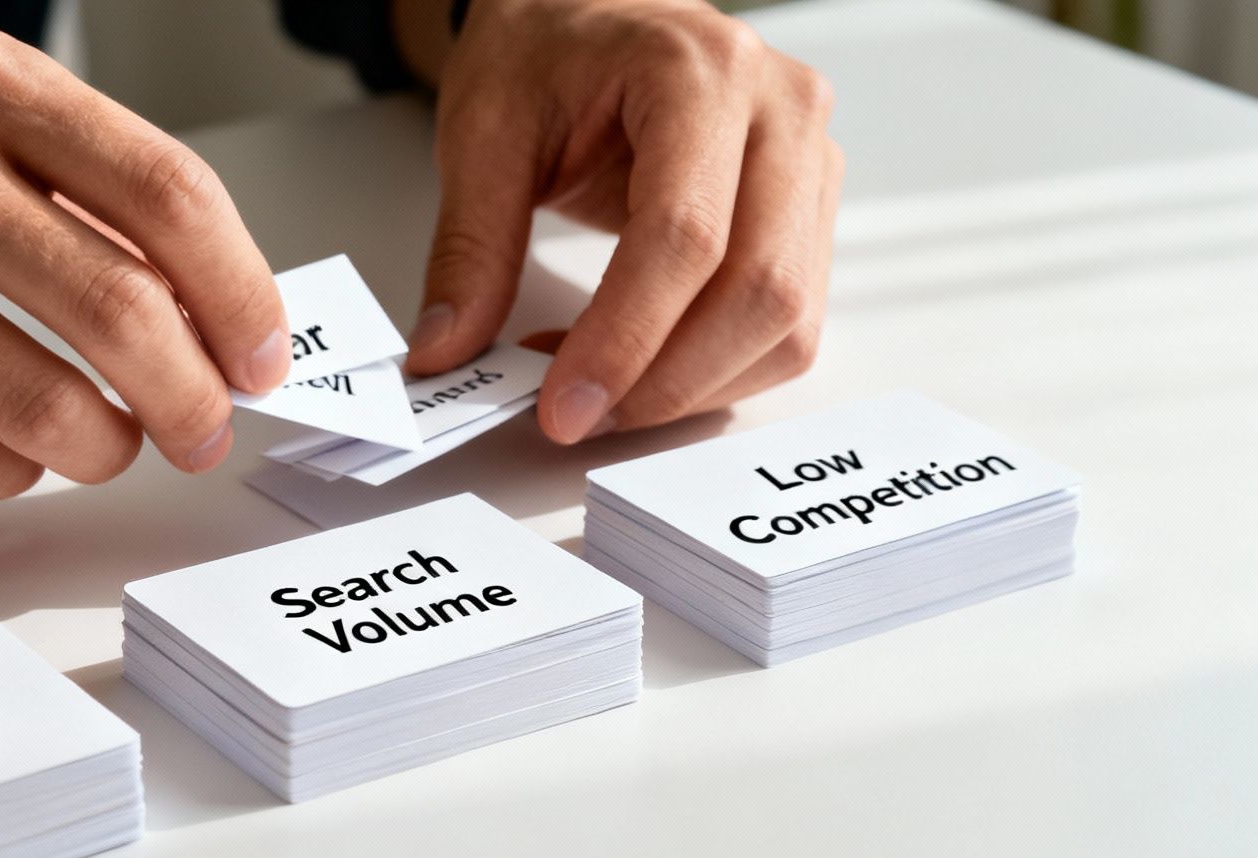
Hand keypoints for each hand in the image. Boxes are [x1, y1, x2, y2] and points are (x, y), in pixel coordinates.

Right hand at [0, 21, 289, 495]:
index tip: (259, 355)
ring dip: (104, 449)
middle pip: (122, 315)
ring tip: (104, 445)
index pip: (168, 197)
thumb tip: (204, 305)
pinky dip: (7, 472)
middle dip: (191, 399)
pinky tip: (7, 451)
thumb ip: (74, 180)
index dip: (240, 296)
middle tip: (204, 431)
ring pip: (42, 406)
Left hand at [398, 0, 843, 441]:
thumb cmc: (544, 55)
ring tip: (600, 391)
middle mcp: (781, 111)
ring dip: (694, 386)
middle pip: (758, 287)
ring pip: (788, 320)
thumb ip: (470, 248)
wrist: (584, 17)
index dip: (625, 339)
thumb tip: (447, 352)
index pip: (683, 235)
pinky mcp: (809, 212)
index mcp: (700, 72)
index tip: (563, 407)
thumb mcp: (483, 134)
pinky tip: (640, 366)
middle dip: (665, 380)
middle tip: (578, 417)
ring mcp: (810, 162)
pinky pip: (789, 324)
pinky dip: (716, 371)